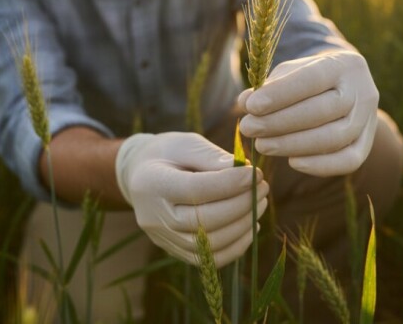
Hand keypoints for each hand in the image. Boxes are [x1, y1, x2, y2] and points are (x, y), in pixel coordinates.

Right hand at [115, 132, 268, 266]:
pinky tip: (251, 225)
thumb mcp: (185, 144)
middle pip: (204, 220)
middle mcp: (155, 217)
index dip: (229, 184)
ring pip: (211, 244)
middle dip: (242, 204)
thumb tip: (245, 172)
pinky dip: (237, 245)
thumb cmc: (167, 154)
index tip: (255, 174)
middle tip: (263, 187)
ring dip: (243, 225)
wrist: (139, 177)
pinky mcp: (176, 251)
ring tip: (260, 202)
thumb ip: (212, 157)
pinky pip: (211, 258)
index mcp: (152, 183)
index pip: (195, 190)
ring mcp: (164, 239)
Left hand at [238, 51, 378, 176]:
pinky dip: (320, 166)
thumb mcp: (287, 74)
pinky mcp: (366, 143)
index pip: (312, 79)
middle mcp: (362, 90)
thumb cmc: (306, 79)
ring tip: (262, 145)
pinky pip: (349, 161)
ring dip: (294, 145)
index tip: (251, 107)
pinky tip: (292, 162)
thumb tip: (244, 104)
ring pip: (335, 138)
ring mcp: (369, 119)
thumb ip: (267, 87)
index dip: (281, 94)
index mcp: (343, 64)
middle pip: (323, 111)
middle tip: (249, 129)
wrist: (341, 86)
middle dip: (280, 123)